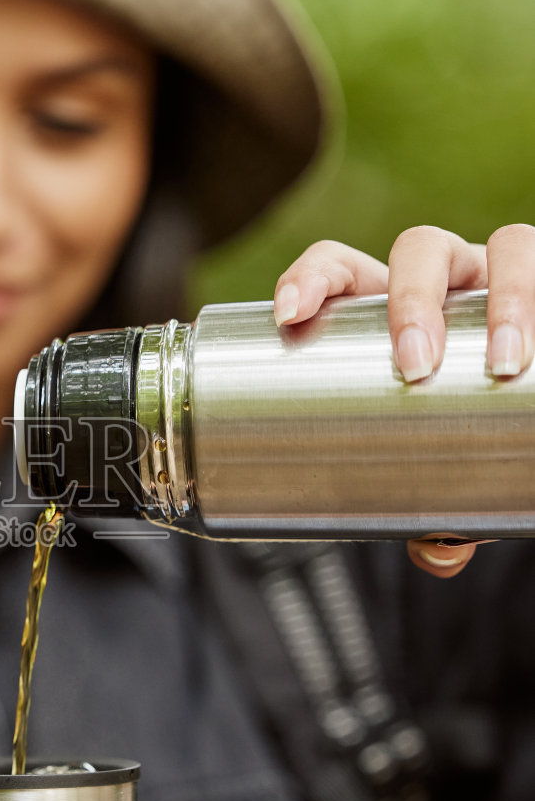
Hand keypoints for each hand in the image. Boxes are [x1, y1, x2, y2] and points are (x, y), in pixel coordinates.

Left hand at [272, 223, 534, 578]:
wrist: (518, 423)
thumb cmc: (463, 432)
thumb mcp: (439, 468)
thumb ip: (430, 512)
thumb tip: (438, 554)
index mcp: (392, 306)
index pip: (341, 267)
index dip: (311, 277)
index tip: (288, 316)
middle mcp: (450, 279)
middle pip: (420, 249)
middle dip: (413, 301)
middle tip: (414, 368)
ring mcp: (505, 278)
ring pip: (506, 246)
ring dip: (506, 295)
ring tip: (504, 361)